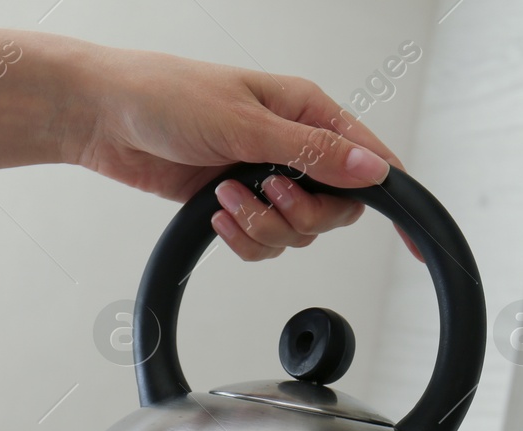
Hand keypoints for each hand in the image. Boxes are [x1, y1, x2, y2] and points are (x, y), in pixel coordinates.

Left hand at [64, 42, 420, 261]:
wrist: (105, 117)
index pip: (372, 161)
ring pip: (298, 232)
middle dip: (301, 216)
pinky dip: (242, 238)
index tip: (417, 242)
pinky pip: (264, 242)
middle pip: (336, 210)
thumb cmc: (165, 95)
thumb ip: (312, 153)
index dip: (397, 200)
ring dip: (262, 226)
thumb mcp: (246, 123)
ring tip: (225, 196)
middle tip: (265, 195)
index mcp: (308, 112)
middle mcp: (294, 146)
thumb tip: (374, 168)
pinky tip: (215, 213)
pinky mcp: (239, 203)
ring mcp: (266, 177)